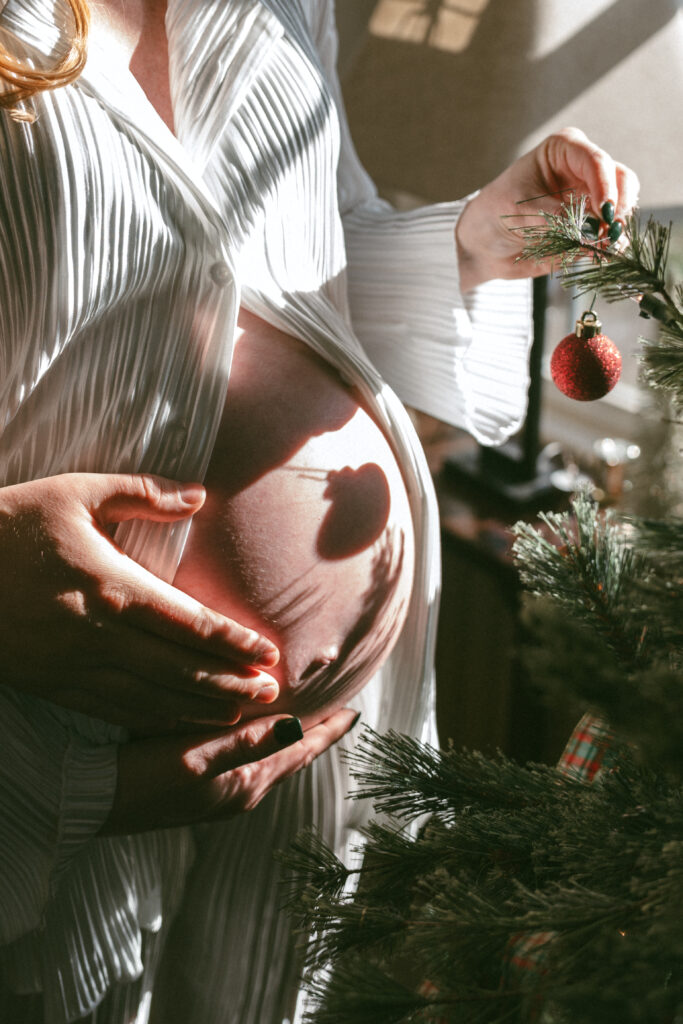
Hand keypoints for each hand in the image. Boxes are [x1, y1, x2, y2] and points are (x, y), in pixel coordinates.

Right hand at [0, 473, 279, 731]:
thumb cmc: (11, 524)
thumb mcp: (75, 492)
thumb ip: (143, 493)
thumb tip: (199, 494)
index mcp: (113, 586)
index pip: (190, 623)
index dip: (233, 642)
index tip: (269, 653)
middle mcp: (100, 634)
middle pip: (180, 668)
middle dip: (230, 684)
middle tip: (271, 695)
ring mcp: (75, 665)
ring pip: (152, 696)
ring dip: (200, 709)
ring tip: (241, 716)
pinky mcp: (53, 684)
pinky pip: (114, 710)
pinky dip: (153, 721)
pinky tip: (179, 725)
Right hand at [100, 706, 359, 832]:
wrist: (93, 803)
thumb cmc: (143, 780)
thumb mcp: (197, 758)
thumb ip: (249, 743)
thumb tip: (298, 726)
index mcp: (247, 784)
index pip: (301, 751)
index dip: (329, 730)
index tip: (356, 710)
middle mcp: (240, 791)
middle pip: (291, 756)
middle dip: (314, 732)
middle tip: (336, 706)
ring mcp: (220, 792)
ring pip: (269, 757)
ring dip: (288, 735)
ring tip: (303, 712)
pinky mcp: (200, 787)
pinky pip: (245, 758)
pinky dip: (260, 739)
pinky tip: (252, 726)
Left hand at [455, 126, 640, 290]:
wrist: (485, 242)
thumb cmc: (496, 213)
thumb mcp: (520, 211)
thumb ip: (554, 218)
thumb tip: (589, 232)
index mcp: (564, 150)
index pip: (596, 161)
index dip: (605, 186)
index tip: (603, 213)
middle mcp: (584, 169)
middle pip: (622, 180)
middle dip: (618, 207)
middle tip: (608, 233)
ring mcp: (592, 197)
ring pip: (624, 206)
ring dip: (617, 229)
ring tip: (602, 247)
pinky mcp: (593, 225)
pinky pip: (613, 234)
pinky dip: (611, 246)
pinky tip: (602, 254)